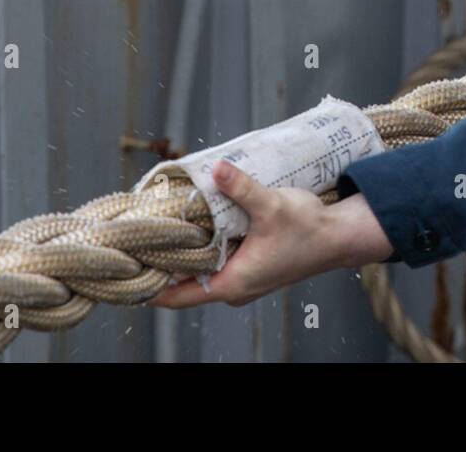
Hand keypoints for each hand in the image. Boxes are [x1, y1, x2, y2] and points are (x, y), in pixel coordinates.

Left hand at [150, 161, 392, 308]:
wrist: (339, 237)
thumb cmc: (310, 231)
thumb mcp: (273, 206)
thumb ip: (242, 188)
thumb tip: (217, 168)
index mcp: (232, 284)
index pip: (173, 296)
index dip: (146, 281)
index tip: (125, 260)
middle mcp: (232, 286)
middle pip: (180, 281)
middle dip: (160, 258)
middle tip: (138, 230)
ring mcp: (240, 277)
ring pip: (197, 269)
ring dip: (182, 248)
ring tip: (160, 221)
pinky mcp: (248, 264)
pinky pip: (214, 258)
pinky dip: (201, 243)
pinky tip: (193, 219)